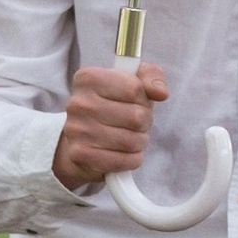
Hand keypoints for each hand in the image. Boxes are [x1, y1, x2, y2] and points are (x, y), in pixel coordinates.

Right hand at [53, 61, 167, 190]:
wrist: (83, 136)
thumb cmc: (114, 103)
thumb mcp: (134, 79)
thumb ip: (152, 76)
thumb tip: (161, 93)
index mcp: (88, 78)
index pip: (135, 89)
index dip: (143, 99)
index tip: (135, 101)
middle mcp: (78, 103)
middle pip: (136, 117)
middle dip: (144, 122)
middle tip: (135, 123)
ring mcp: (76, 130)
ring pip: (132, 141)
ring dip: (139, 141)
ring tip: (129, 136)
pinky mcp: (80, 154)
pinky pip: (125, 160)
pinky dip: (133, 159)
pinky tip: (124, 152)